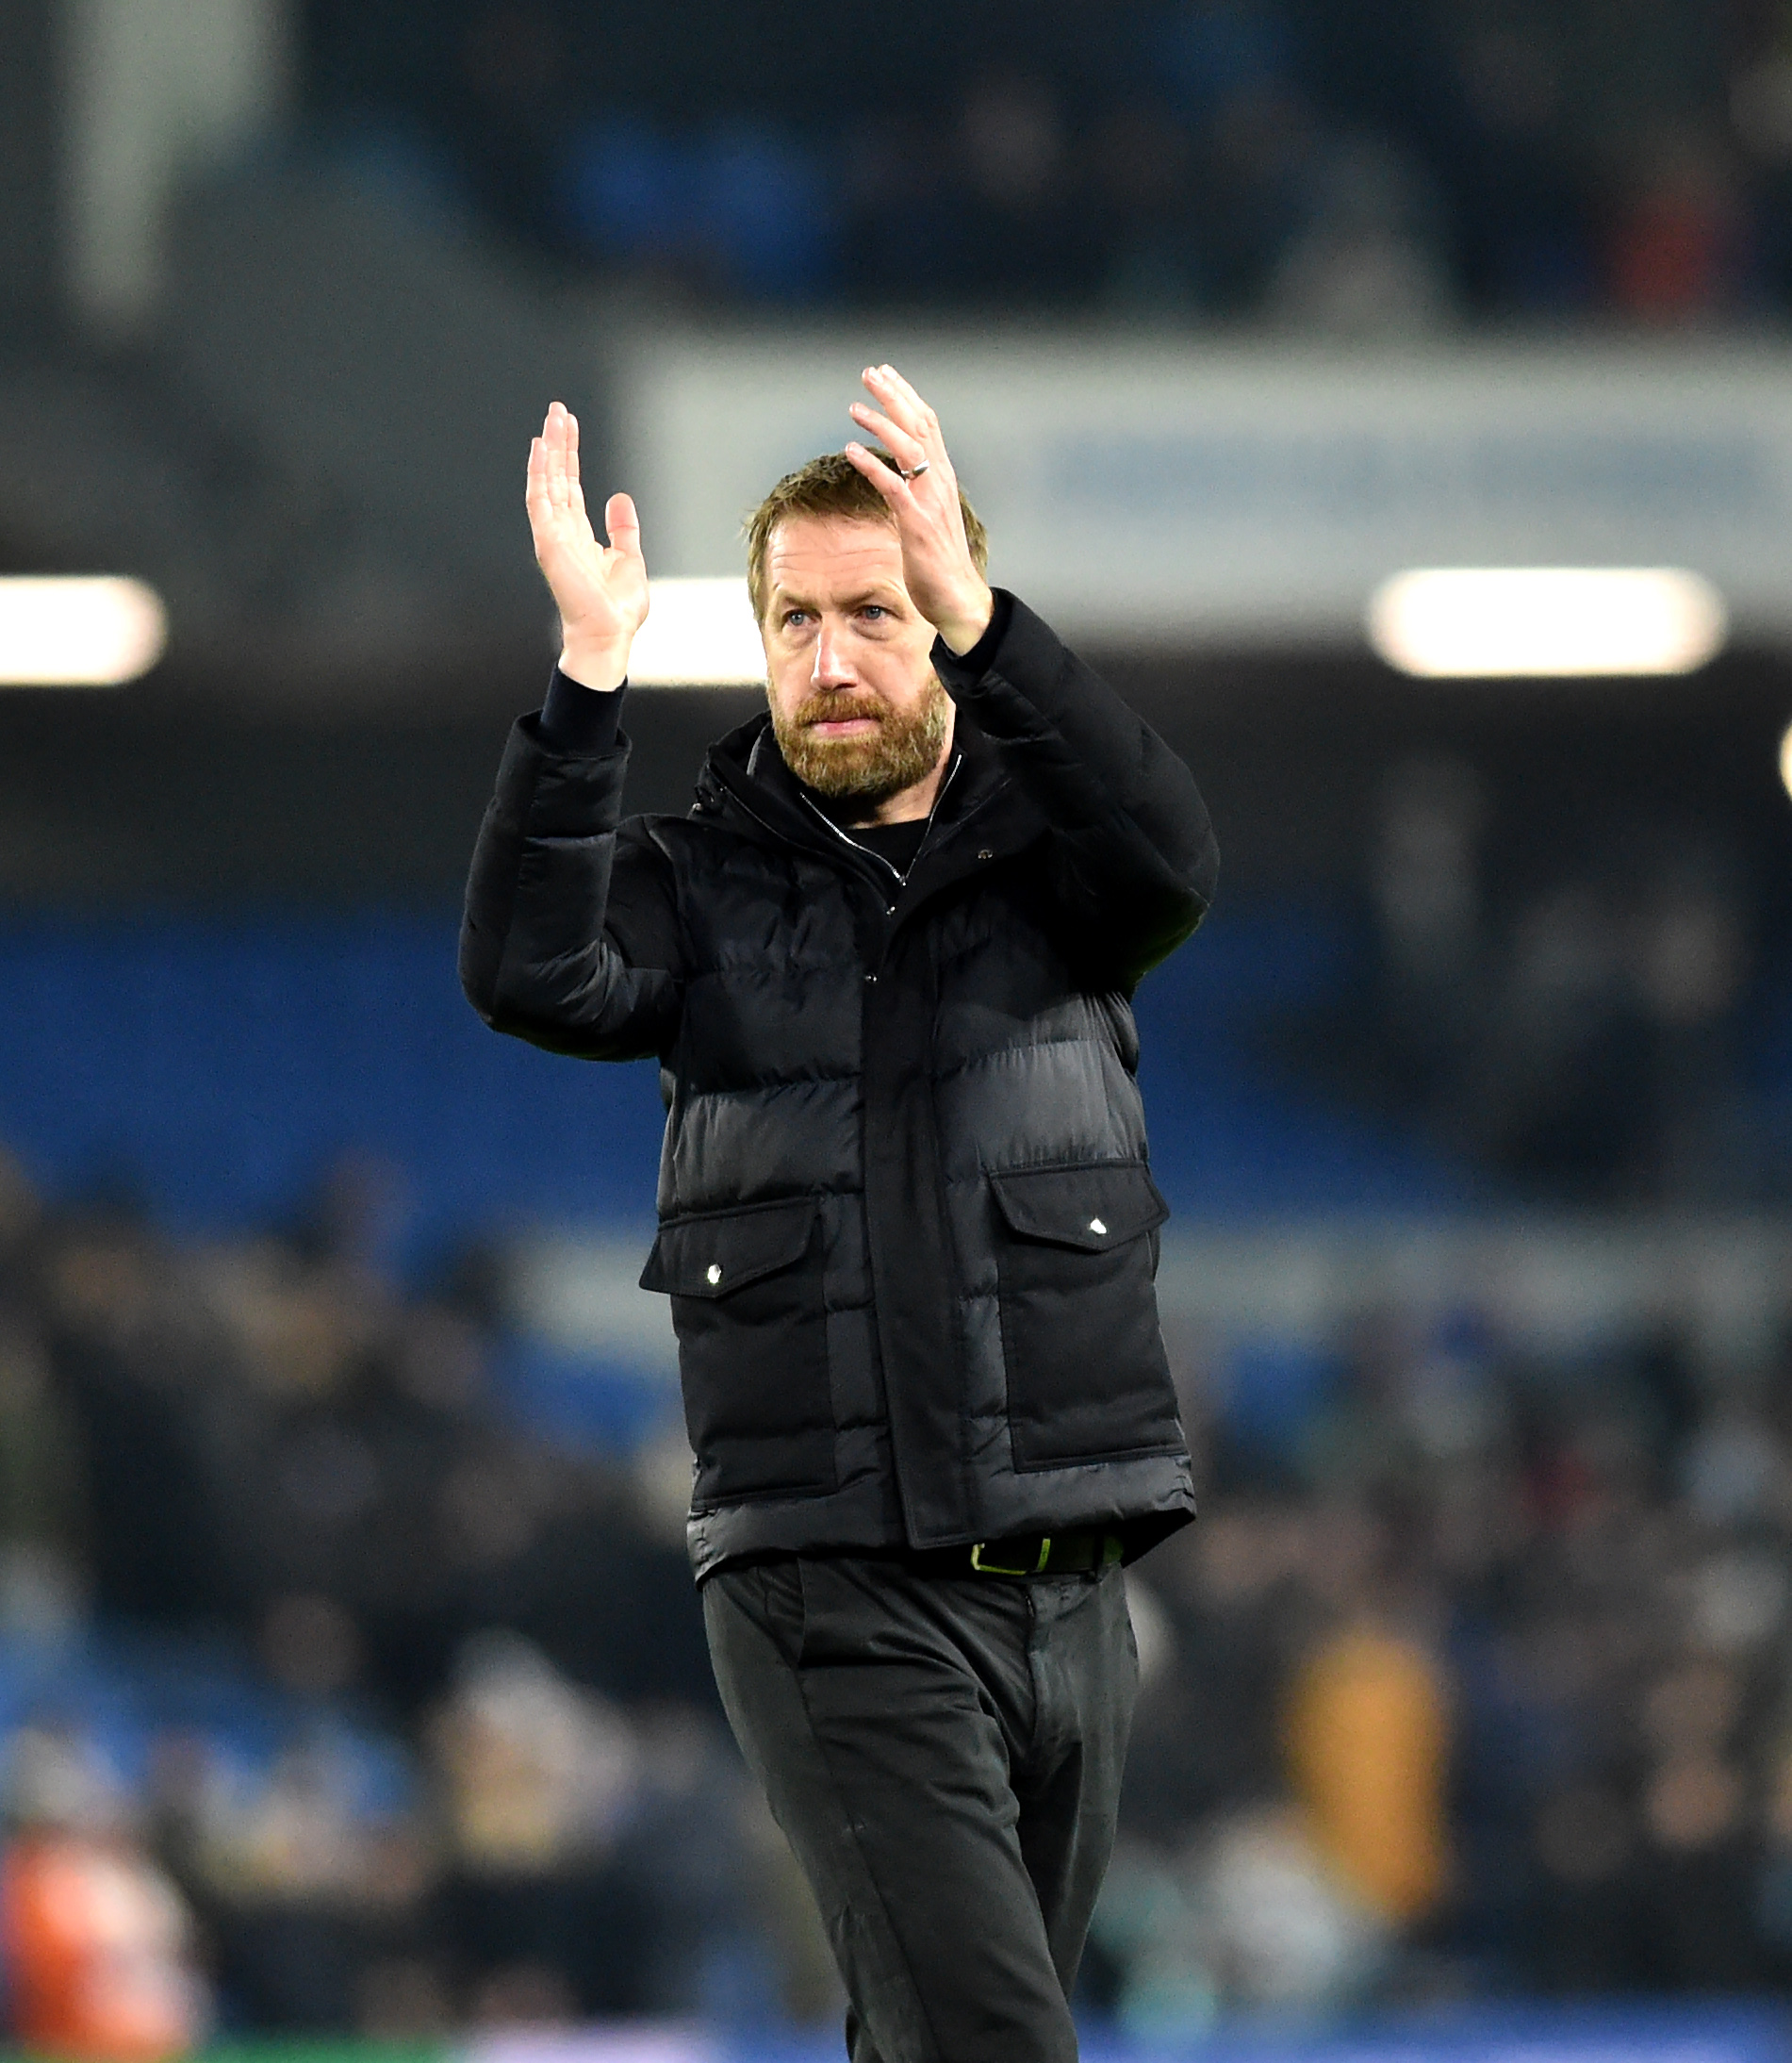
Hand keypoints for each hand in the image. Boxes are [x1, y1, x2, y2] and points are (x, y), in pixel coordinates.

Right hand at [526, 401, 648, 689]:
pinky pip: (539, 500)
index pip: (570, 486)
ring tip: (551, 419)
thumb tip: (620, 498)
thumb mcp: (629, 558)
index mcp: (579, 535)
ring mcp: (553, 535)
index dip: (569, 456)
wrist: (609, 634)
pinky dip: (538, 473)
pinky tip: (539, 449)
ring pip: (546, 481)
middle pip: (556, 477)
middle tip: (557, 410)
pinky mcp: (549, 541)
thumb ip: (622, 528)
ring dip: (547, 449)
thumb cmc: (617, 609)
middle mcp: (562, 531)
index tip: (569, 427)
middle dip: (557, 443)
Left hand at [845, 365, 993, 654]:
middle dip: (894, 396)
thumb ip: (916, 492)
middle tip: (870, 372)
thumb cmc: (939, 562)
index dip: (906, 397)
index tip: (886, 375)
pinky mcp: (917, 525)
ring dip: (881, 424)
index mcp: (942, 478)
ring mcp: (930, 502)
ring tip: (855, 407)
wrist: (958, 598)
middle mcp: (939, 483)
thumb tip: (899, 476)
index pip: (927, 425)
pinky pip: (893, 487)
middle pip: (919, 426)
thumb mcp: (928, 517)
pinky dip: (872, 466)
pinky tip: (850, 451)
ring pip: (909, 448)